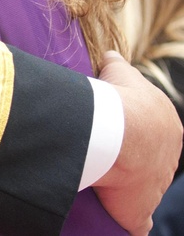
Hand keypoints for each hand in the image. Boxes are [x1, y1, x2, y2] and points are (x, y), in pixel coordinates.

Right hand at [94, 51, 181, 235]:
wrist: (120, 132)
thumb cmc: (121, 101)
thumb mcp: (120, 73)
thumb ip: (118, 65)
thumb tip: (112, 55)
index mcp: (168, 128)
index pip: (154, 133)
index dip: (135, 132)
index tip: (116, 131)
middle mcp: (167, 160)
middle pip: (152, 163)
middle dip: (136, 161)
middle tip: (110, 157)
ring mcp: (155, 187)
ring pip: (144, 189)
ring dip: (129, 188)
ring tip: (106, 183)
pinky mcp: (137, 211)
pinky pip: (136, 223)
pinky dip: (131, 223)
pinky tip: (123, 221)